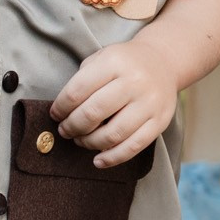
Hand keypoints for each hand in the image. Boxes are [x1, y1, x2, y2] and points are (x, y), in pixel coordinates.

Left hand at [52, 37, 180, 167]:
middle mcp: (134, 81)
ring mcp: (149, 103)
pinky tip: (98, 160)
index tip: (55, 114)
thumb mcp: (102, 59)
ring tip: (81, 140)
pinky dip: (112, 158)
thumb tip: (62, 114)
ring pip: (112, 134)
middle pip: (93, 114)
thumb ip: (82, 81)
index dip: (61, 107)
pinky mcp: (160, 121)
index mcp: (115, 62)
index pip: (77, 91)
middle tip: (65, 130)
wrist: (164, 62)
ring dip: (89, 143)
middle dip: (72, 127)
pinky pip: (134, 146)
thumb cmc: (125, 64)